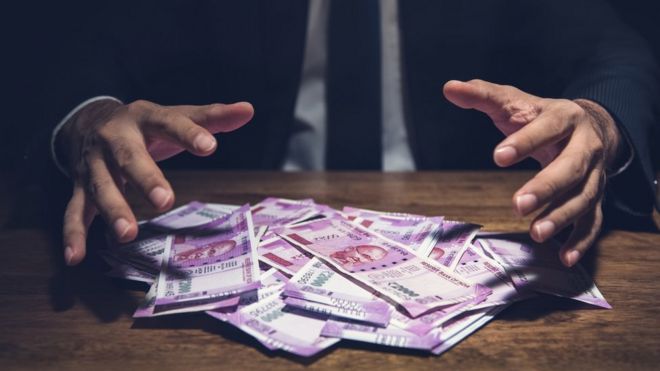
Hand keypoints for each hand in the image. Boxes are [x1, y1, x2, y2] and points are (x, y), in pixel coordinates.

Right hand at [58, 99, 253, 265]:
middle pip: (128, 157)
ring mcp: (93, 164)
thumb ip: (211, 117)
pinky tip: (77, 258)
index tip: (210, 146)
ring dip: (112, 209)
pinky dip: (73, 234)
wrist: (86, 119)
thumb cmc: (143, 124)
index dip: (189, 134)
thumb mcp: (174, 114)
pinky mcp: (79, 186)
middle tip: (164, 200)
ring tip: (127, 234)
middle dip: (145, 178)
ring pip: (100, 186)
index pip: (168, 122)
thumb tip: (248, 110)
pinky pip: (74, 211)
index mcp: (143, 117)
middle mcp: (114, 139)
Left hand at [443, 79, 623, 266]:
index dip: (525, 141)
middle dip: (546, 186)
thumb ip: (483, 95)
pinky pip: (593, 221)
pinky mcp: (595, 197)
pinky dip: (581, 240)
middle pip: (572, 167)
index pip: (548, 127)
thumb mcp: (514, 101)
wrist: (590, 126)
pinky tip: (565, 257)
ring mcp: (595, 174)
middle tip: (518, 204)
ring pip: (584, 197)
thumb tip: (449, 87)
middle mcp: (586, 146)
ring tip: (536, 233)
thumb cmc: (540, 116)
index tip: (498, 156)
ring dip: (562, 216)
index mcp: (565, 117)